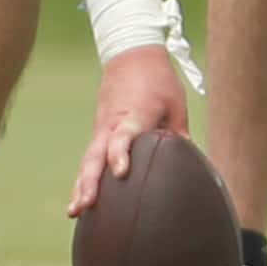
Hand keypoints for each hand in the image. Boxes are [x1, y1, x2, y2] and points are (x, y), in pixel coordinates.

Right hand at [67, 47, 189, 217]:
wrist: (131, 55)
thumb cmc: (158, 80)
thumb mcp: (176, 104)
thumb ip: (179, 136)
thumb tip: (192, 165)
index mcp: (135, 116)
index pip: (123, 137)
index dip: (120, 154)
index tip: (121, 172)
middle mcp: (112, 125)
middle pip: (96, 155)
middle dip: (90, 181)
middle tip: (86, 205)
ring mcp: (101, 130)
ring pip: (88, 160)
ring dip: (81, 185)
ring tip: (74, 211)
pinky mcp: (98, 133)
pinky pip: (89, 159)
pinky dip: (83, 179)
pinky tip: (79, 202)